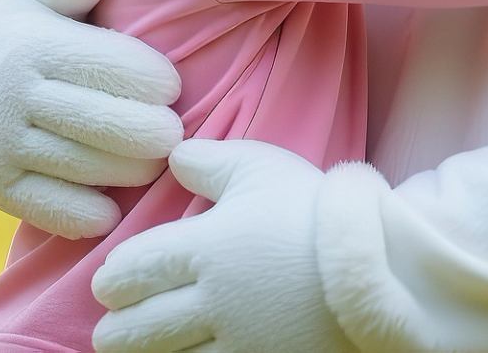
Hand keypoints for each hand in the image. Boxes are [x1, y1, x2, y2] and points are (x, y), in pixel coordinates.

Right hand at [0, 0, 184, 238]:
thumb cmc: (20, 29)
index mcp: (32, 46)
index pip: (108, 66)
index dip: (152, 80)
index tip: (173, 86)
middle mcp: (12, 97)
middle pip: (103, 123)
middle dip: (152, 132)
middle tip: (176, 134)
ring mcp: (1, 146)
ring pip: (85, 167)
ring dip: (132, 170)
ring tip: (157, 161)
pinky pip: (52, 209)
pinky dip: (89, 213)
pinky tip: (115, 204)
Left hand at [93, 140, 346, 352]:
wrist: (381, 265)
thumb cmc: (316, 211)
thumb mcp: (262, 168)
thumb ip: (210, 160)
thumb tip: (173, 154)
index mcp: (205, 247)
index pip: (135, 270)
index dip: (115, 280)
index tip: (106, 285)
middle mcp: (212, 300)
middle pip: (142, 324)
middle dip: (118, 329)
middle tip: (107, 331)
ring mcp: (239, 342)